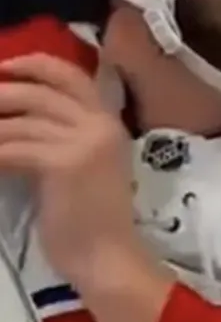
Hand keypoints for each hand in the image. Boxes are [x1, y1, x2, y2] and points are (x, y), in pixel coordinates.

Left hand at [0, 53, 146, 285]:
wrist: (107, 255)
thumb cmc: (92, 219)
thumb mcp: (85, 167)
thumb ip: (63, 139)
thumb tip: (16, 122)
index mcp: (108, 124)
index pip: (73, 77)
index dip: (36, 65)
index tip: (6, 67)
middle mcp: (101, 126)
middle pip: (44, 90)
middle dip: (4, 91)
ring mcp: (85, 143)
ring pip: (22, 121)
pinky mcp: (65, 164)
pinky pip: (13, 148)